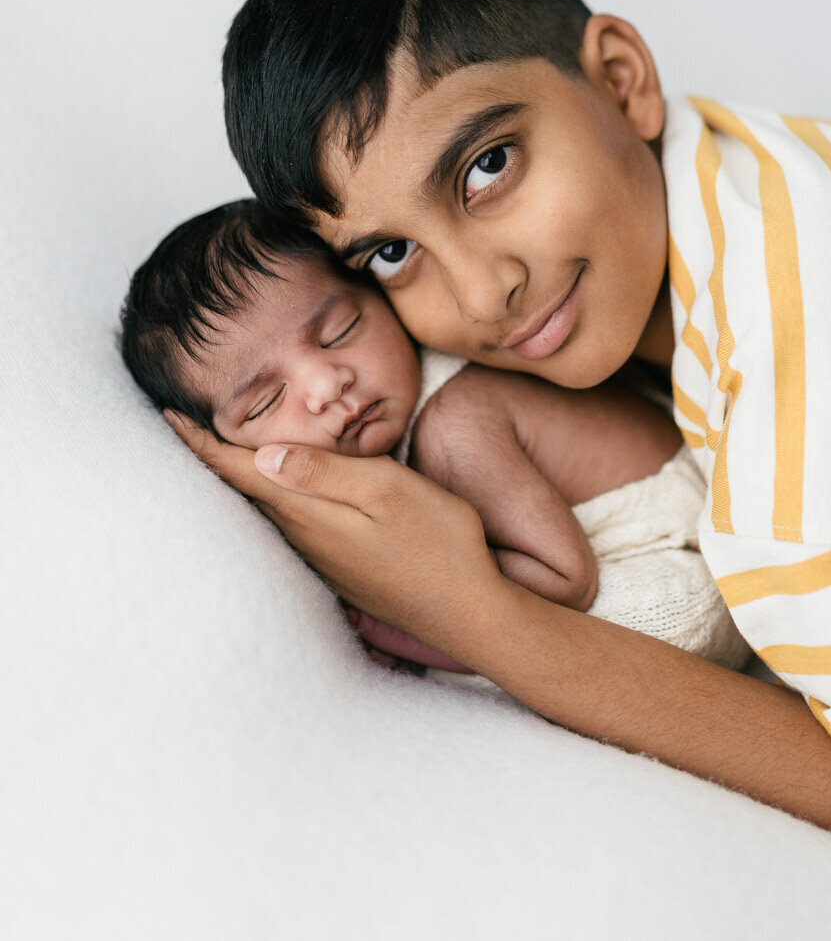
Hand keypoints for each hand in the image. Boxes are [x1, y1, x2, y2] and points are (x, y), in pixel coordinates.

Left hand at [163, 412, 501, 661]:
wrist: (469, 611)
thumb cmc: (438, 542)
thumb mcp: (388, 490)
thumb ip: (326, 471)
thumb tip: (263, 454)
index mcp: (308, 512)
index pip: (238, 471)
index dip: (201, 441)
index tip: (168, 415)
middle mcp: (304, 537)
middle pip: (241, 491)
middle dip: (208, 457)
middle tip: (177, 423)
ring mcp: (321, 556)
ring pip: (263, 509)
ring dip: (236, 478)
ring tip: (214, 447)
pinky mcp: (339, 565)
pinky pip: (289, 523)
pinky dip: (268, 497)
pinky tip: (276, 486)